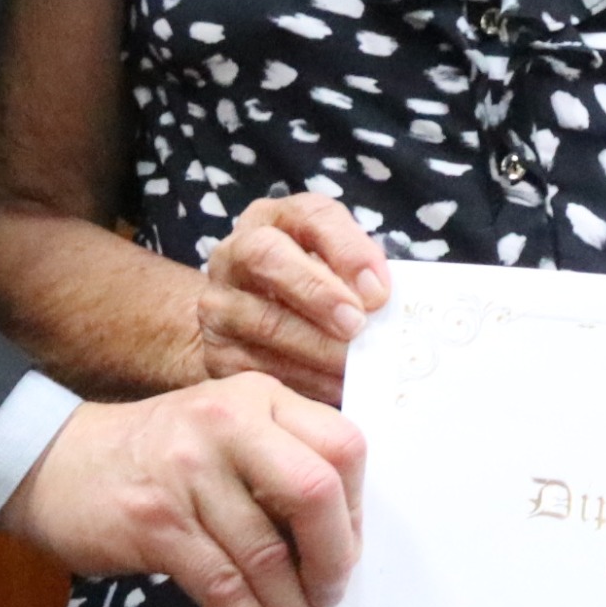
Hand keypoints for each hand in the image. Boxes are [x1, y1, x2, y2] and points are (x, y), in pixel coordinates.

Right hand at [0, 377, 365, 606]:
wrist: (57, 463)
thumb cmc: (159, 458)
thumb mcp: (227, 433)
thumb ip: (283, 466)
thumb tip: (344, 548)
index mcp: (260, 398)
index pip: (342, 446)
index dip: (357, 509)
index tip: (350, 551)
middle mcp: (228, 421)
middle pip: (315, 491)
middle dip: (335, 559)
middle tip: (333, 598)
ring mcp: (188, 471)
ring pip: (266, 554)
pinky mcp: (156, 522)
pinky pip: (223, 586)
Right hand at [197, 191, 392, 401]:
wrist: (241, 324)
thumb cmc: (306, 290)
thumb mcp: (332, 267)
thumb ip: (359, 276)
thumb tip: (389, 305)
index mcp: (274, 220)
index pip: (311, 216)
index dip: (348, 250)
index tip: (379, 290)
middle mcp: (237, 252)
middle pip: (269, 257)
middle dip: (318, 292)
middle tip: (357, 325)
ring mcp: (219, 302)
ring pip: (264, 321)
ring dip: (316, 348)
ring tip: (355, 367)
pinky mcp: (216, 351)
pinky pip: (259, 368)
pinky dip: (303, 381)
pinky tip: (333, 390)